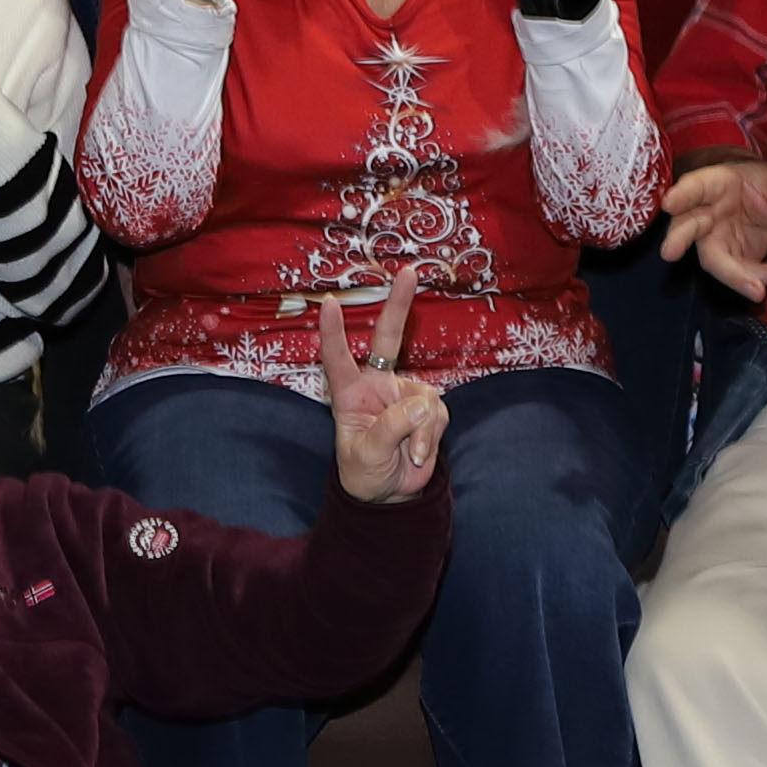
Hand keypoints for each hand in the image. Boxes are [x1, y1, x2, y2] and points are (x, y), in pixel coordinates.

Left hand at [317, 288, 444, 503]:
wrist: (391, 495)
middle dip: (399, 304)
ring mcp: (406, 394)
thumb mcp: (366, 455)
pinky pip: (438, 415)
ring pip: (424, 398)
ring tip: (406, 455)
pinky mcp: (429, 409)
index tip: (329, 303)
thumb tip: (419, 402)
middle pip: (388, 338)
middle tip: (409, 272)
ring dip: (420, 431)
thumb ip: (389, 428)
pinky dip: (430, 438)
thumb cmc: (364, 472)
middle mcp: (378, 385)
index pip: (338, 358)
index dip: (333, 332)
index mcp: (350, 393)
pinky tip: (417, 454)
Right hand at [658, 153, 766, 296]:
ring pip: (714, 260)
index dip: (681, 195)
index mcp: (712, 185)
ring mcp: (714, 241)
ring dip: (735, 276)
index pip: (694, 187)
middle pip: (687, 228)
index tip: (669, 203)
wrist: (766, 205)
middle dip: (677, 240)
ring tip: (761, 288)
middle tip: (668, 254)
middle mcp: (705, 215)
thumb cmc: (761, 186)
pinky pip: (738, 274)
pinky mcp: (730, 261)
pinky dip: (756, 279)